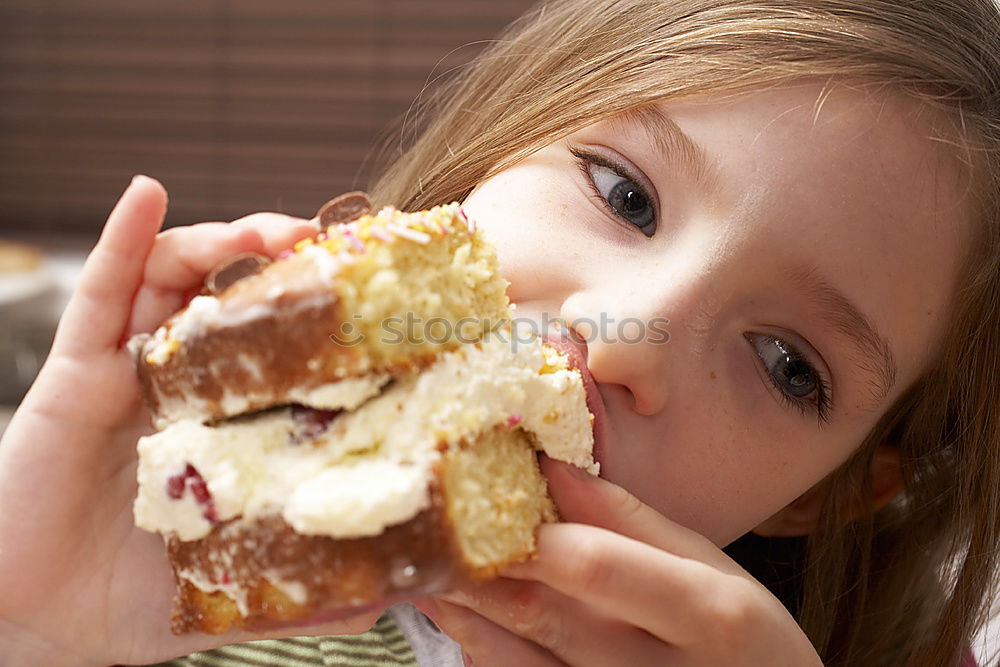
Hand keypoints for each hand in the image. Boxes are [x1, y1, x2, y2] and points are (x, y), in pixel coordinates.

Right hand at [0, 177, 383, 665]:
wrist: (38, 622)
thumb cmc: (133, 597)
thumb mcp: (235, 586)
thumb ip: (304, 590)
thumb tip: (390, 596)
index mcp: (223, 420)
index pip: (275, 342)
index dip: (314, 308)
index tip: (368, 288)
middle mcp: (180, 384)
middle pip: (230, 295)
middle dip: (275, 258)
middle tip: (324, 245)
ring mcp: (128, 371)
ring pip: (172, 278)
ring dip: (219, 239)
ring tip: (268, 229)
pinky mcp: (75, 374)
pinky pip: (98, 295)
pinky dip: (122, 238)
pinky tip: (146, 195)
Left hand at [415, 457, 822, 665]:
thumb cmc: (746, 641)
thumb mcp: (715, 570)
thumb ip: (633, 521)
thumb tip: (556, 468)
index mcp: (707, 615)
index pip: (599, 568)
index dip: (533, 535)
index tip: (482, 499)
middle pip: (548, 616)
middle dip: (479, 570)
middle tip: (428, 531)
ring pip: (523, 665)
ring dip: (465, 616)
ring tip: (425, 574)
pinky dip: (486, 655)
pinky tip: (461, 623)